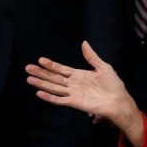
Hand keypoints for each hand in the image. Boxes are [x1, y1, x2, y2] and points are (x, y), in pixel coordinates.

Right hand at [26, 41, 144, 146]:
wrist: (118, 100)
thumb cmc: (113, 84)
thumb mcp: (103, 67)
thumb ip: (91, 57)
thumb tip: (84, 43)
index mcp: (79, 74)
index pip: (61, 69)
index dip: (51, 65)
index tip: (40, 60)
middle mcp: (73, 84)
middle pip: (53, 78)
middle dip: (41, 73)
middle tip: (28, 68)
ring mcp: (72, 93)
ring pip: (53, 88)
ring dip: (41, 83)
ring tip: (29, 79)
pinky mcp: (74, 103)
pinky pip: (59, 100)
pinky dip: (49, 97)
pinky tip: (39, 93)